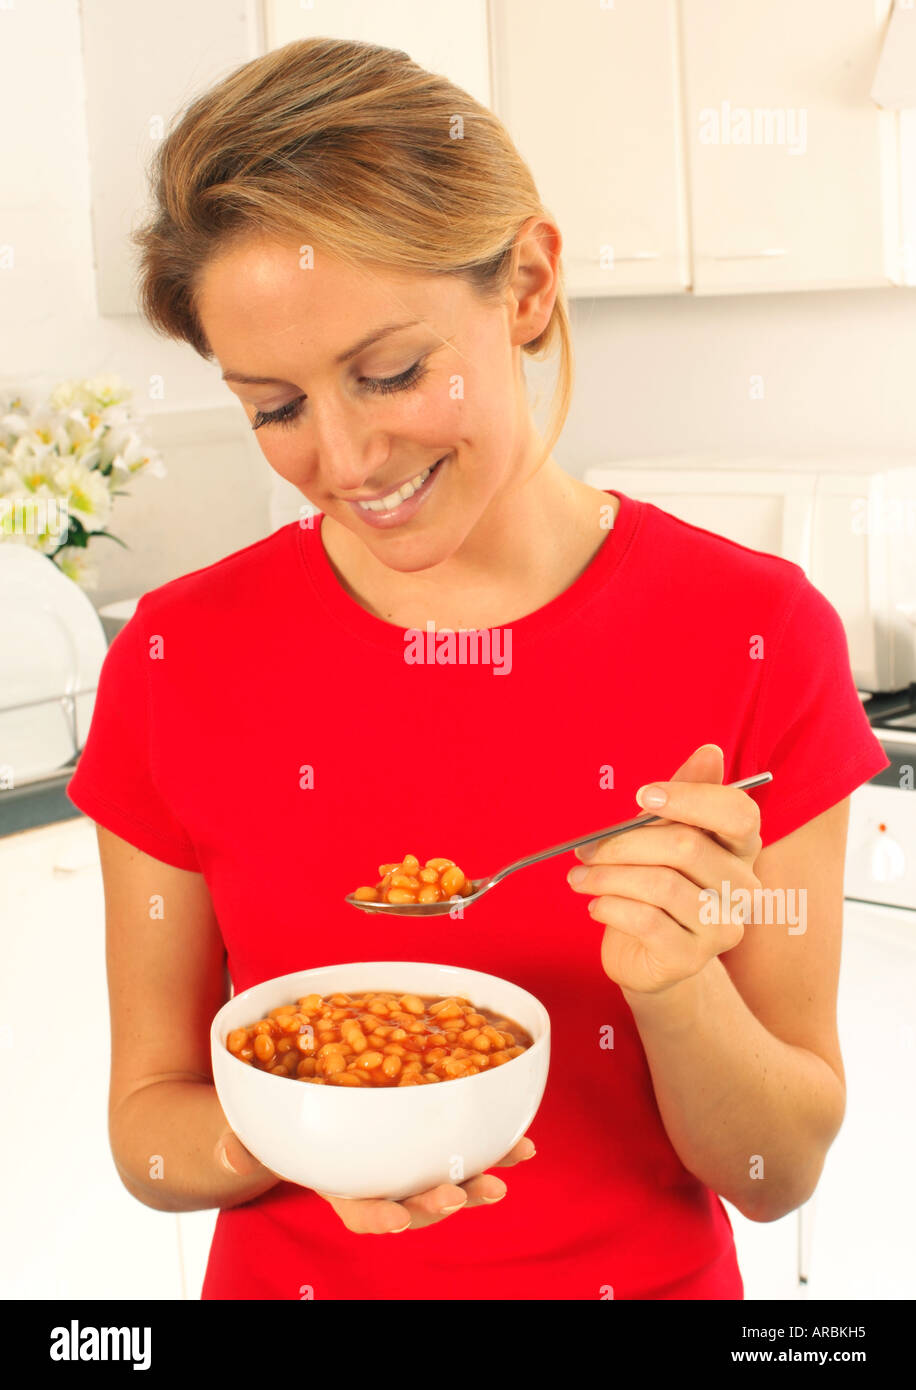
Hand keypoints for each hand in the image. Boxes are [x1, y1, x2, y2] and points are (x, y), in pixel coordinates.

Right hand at [214, 1128, 536, 1231]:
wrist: (298, 1114)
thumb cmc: (274, 1129)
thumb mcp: (249, 1134)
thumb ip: (241, 1144)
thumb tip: (228, 1147)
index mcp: (339, 1184)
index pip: (360, 1210)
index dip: (379, 1216)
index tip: (395, 1218)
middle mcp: (381, 1180)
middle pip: (414, 1202)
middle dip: (440, 1201)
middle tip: (462, 1194)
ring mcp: (409, 1163)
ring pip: (447, 1179)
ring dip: (479, 1179)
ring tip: (506, 1174)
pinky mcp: (430, 1140)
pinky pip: (465, 1148)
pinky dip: (495, 1147)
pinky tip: (522, 1143)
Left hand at [567, 744, 762, 994]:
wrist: (642, 952)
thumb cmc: (653, 883)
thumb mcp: (662, 834)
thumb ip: (684, 795)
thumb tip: (709, 751)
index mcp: (741, 848)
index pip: (738, 813)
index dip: (690, 799)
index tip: (642, 796)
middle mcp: (743, 887)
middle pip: (687, 847)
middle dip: (625, 842)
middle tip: (587, 849)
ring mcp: (723, 927)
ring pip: (662, 884)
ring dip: (608, 876)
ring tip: (580, 877)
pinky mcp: (693, 959)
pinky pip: (647, 921)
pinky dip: (611, 906)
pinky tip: (595, 905)